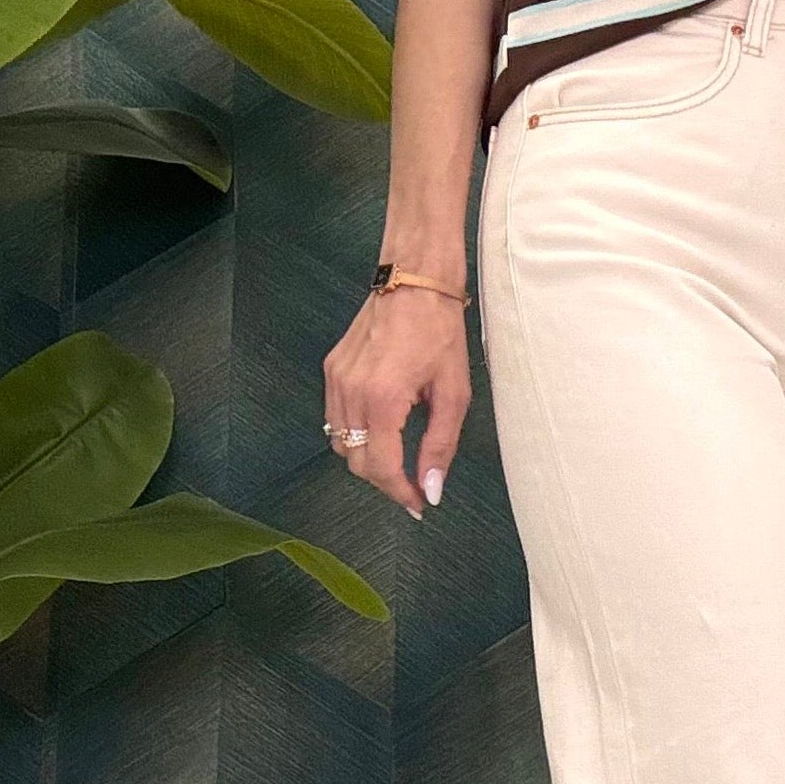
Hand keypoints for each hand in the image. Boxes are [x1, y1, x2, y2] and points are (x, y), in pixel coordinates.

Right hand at [323, 284, 470, 518]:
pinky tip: (381, 428)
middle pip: (357, 462)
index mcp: (383, 398)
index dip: (400, 493)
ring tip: (398, 457)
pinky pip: (336, 418)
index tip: (418, 503)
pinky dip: (356, 434)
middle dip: (385, 480)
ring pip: (341, 444)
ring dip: (368, 458)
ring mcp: (336, 379)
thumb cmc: (439, 329)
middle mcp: (351, 390)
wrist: (414, 280)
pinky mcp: (331, 369)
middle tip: (413, 485)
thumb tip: (432, 487)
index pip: (380, 467)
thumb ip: (440, 446)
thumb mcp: (453, 394)